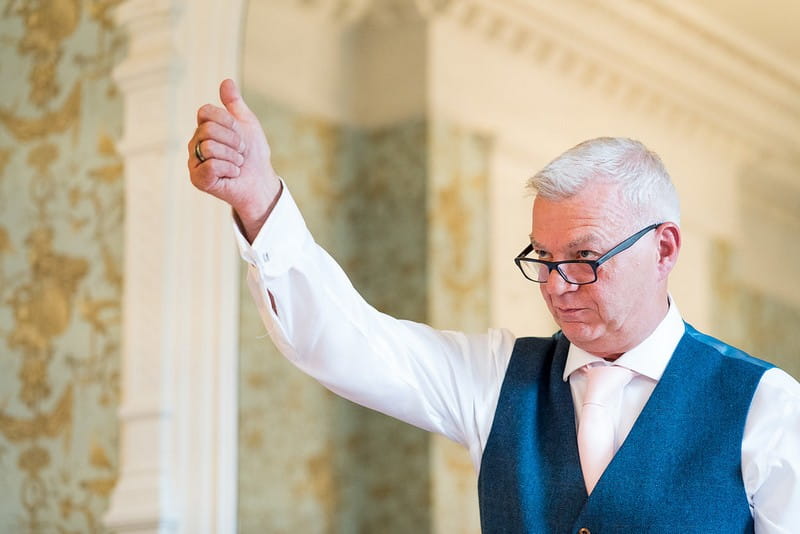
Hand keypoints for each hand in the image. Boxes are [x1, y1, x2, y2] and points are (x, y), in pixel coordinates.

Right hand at [188, 79, 281, 241]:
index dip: (228, 122)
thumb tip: (226, 80)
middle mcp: (195, 143)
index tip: (240, 134)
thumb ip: (235, 104)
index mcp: (204, 128)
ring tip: (238, 164)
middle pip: (208, 130)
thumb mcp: (247, 124)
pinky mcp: (198, 179)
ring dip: (233, 157)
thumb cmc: (254, 154)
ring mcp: (194, 162)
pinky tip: (233, 174)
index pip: (206, 112)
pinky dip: (229, 169)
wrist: (262, 181)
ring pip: (209, 148)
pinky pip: (211, 166)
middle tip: (241, 152)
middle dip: (234, 141)